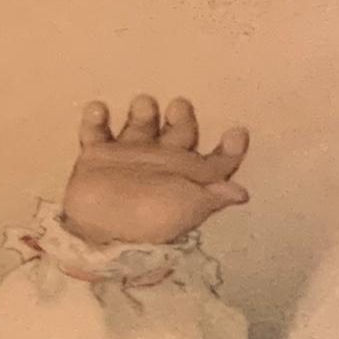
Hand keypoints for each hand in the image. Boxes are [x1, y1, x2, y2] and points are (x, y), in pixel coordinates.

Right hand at [62, 94, 249, 244]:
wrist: (102, 231)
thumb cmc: (152, 219)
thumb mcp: (190, 207)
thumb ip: (214, 194)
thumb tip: (243, 193)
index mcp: (188, 177)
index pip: (216, 161)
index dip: (230, 148)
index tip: (239, 132)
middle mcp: (162, 162)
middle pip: (179, 131)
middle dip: (182, 117)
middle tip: (179, 108)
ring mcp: (129, 155)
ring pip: (141, 123)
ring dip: (143, 111)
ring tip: (144, 107)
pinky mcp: (97, 154)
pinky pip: (95, 129)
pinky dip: (95, 117)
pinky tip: (100, 110)